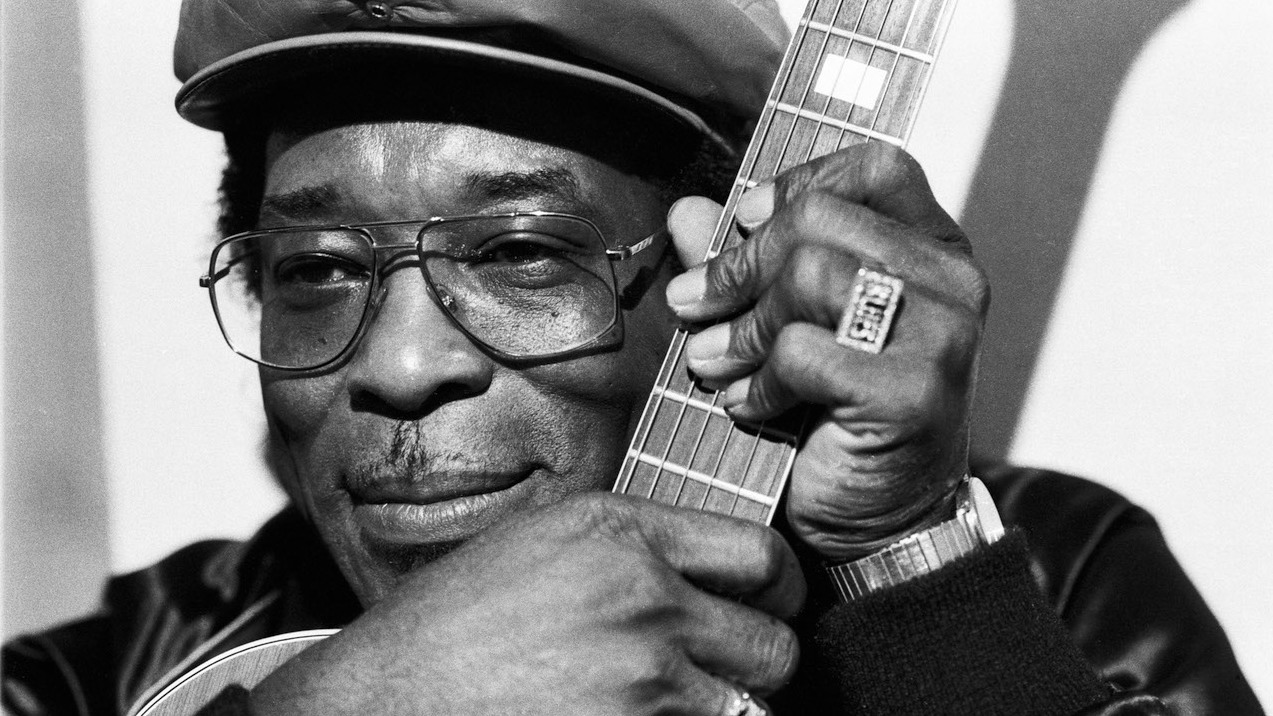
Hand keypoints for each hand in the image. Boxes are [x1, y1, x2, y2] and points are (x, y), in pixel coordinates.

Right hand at [249, 493, 804, 714]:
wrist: (383, 699)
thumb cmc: (449, 627)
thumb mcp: (540, 545)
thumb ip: (630, 546)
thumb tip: (705, 572)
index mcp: (620, 531)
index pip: (761, 555)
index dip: (777, 589)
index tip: (768, 606)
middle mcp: (643, 594)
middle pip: (775, 642)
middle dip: (758, 664)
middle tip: (725, 672)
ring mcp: (644, 677)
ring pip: (751, 708)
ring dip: (723, 711)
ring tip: (666, 704)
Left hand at [665, 143, 987, 561]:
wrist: (880, 524)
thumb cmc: (839, 418)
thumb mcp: (791, 324)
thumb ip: (746, 264)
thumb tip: (688, 212)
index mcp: (934, 248)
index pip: (873, 165)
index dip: (797, 183)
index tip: (746, 221)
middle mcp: (953, 281)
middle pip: (820, 218)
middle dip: (740, 264)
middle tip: (696, 306)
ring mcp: (942, 335)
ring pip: (809, 275)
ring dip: (742, 325)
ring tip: (716, 360)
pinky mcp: (913, 392)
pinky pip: (804, 352)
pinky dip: (760, 380)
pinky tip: (750, 405)